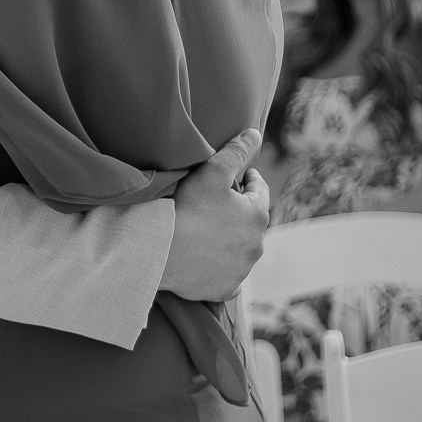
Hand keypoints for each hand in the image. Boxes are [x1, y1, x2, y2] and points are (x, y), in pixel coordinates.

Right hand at [161, 130, 270, 302]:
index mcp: (258, 215)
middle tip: (219, 202)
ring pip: (242, 249)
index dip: (248, 180)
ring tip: (210, 229)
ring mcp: (242, 270)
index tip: (239, 176)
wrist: (162, 251)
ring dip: (232, 239)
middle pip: (251, 221)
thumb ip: (236, 151)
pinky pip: (228, 275)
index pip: (259, 191)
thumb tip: (254, 134)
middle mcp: (257, 245)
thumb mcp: (212, 172)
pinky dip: (221, 266)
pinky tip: (208, 259)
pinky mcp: (225, 288)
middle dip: (239, 211)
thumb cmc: (188, 209)